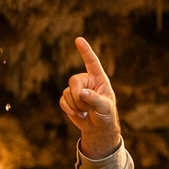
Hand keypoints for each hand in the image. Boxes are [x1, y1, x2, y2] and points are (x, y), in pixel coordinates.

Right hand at [59, 37, 120, 158]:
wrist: (98, 128)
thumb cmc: (105, 115)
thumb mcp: (105, 108)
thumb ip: (95, 99)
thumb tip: (82, 93)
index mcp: (98, 79)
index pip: (92, 62)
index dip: (85, 51)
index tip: (78, 40)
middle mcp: (86, 81)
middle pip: (74, 80)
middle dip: (78, 95)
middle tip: (86, 107)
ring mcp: (76, 89)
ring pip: (67, 92)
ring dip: (75, 105)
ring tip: (85, 111)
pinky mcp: (68, 99)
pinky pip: (62, 100)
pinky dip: (69, 109)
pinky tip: (78, 114)